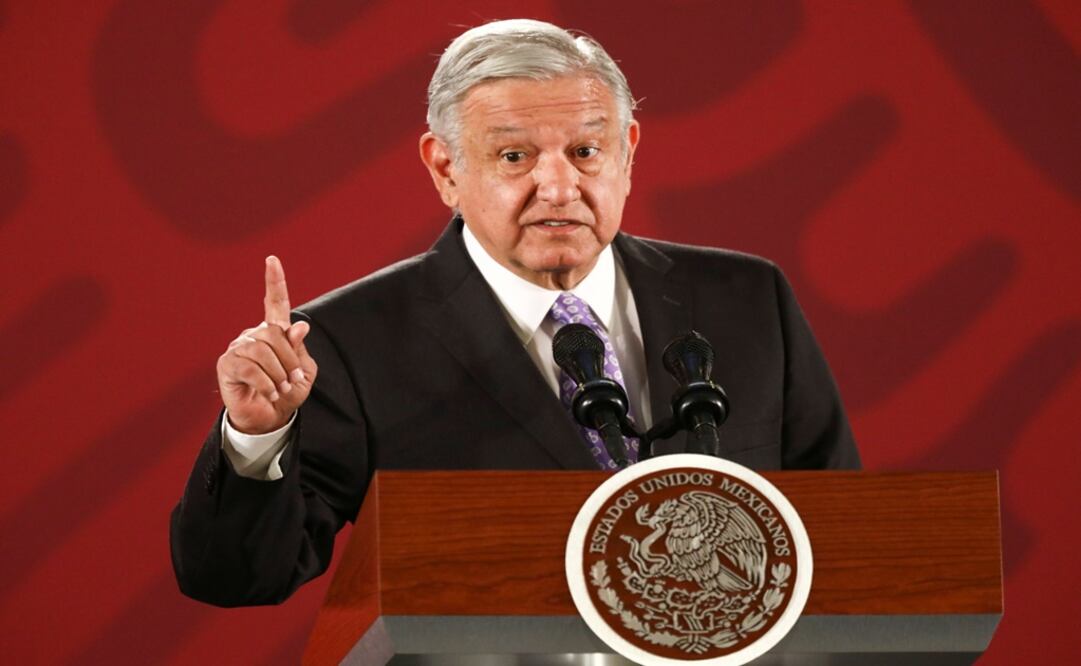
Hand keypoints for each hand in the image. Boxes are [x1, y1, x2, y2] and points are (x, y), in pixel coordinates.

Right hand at [216, 256, 318, 433]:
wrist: (269, 418)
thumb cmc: (286, 393)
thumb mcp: (302, 372)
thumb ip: (300, 350)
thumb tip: (299, 326)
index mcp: (274, 333)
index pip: (275, 303)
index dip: (275, 281)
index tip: (273, 260)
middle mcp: (253, 335)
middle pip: (274, 335)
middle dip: (290, 361)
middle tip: (294, 381)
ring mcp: (238, 348)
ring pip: (262, 351)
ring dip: (278, 374)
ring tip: (282, 389)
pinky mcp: (227, 364)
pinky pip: (249, 368)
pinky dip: (265, 383)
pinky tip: (270, 393)